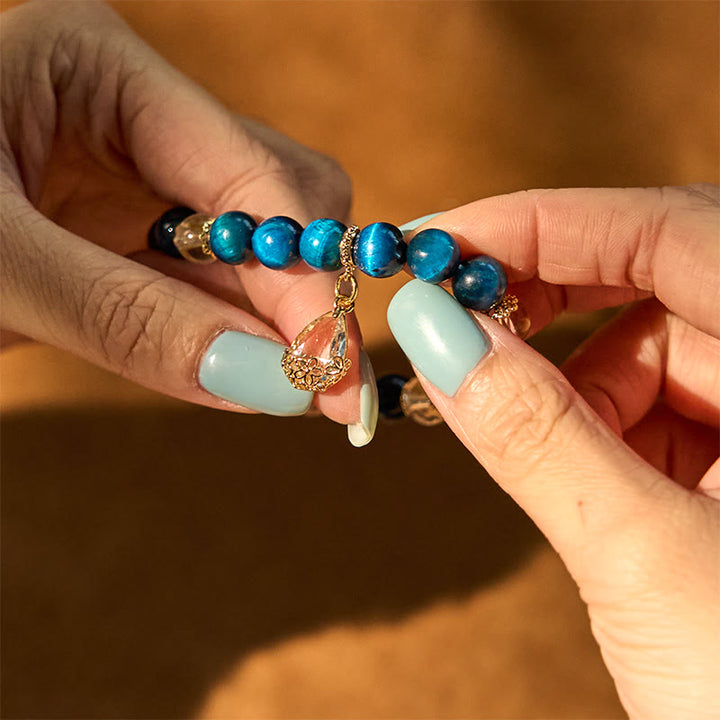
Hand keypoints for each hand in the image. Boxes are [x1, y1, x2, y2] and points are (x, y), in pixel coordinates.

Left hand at [0, 0, 360, 423]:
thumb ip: (126, 317)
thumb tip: (259, 379)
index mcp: (98, 65)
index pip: (251, 168)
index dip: (303, 272)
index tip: (331, 365)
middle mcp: (134, 115)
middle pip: (280, 194)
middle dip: (300, 288)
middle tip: (313, 383)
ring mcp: (134, 178)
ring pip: (256, 243)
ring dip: (272, 314)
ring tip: (278, 380)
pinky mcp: (124, 237)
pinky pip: (209, 282)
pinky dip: (229, 330)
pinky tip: (237, 366)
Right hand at [388, 186, 719, 718]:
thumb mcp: (641, 556)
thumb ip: (532, 433)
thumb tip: (429, 332)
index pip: (669, 233)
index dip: (542, 225)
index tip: (439, 243)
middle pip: (653, 271)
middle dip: (539, 291)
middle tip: (444, 312)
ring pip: (642, 340)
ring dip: (560, 376)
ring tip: (511, 427)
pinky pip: (645, 398)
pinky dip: (586, 417)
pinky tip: (564, 463)